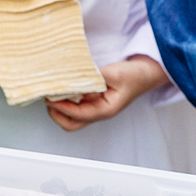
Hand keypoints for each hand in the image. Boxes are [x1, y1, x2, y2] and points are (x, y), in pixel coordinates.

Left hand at [46, 57, 166, 130]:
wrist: (147, 72)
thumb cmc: (135, 76)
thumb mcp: (114, 73)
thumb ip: (93, 76)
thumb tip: (72, 77)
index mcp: (106, 110)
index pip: (78, 114)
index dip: (61, 106)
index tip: (50, 97)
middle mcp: (99, 112)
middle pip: (71, 123)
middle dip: (56, 113)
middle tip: (48, 98)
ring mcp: (96, 107)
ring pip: (71, 116)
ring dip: (60, 106)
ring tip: (54, 92)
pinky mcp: (94, 100)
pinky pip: (76, 104)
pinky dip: (67, 98)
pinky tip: (65, 88)